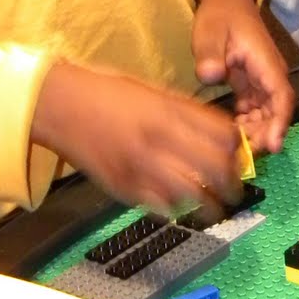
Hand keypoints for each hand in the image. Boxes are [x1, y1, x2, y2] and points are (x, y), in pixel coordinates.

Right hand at [31, 61, 242, 217]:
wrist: (59, 105)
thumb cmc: (106, 92)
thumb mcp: (151, 90)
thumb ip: (183, 112)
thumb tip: (217, 133)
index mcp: (168, 111)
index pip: (222, 136)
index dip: (237, 149)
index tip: (239, 156)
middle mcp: (158, 140)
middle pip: (214, 169)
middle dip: (231, 184)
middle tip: (235, 190)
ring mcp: (140, 167)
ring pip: (191, 196)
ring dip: (208, 205)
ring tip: (215, 207)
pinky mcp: (123, 189)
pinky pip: (161, 207)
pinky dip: (176, 208)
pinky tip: (180, 204)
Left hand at [192, 0, 294, 154]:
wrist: (224, 0)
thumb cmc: (220, 14)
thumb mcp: (210, 31)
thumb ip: (210, 54)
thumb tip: (211, 76)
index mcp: (266, 62)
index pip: (282, 97)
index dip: (279, 123)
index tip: (271, 145)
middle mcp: (270, 75)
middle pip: (277, 112)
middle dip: (265, 134)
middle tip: (242, 153)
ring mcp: (262, 81)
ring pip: (267, 114)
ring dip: (255, 132)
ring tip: (234, 146)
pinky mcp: (251, 85)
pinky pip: (255, 111)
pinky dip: (247, 124)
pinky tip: (231, 133)